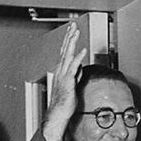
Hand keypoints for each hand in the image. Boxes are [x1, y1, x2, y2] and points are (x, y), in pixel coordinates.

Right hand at [42, 21, 84, 140]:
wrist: (58, 115)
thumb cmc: (64, 104)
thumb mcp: (72, 85)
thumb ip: (76, 75)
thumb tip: (80, 67)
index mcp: (61, 71)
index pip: (65, 52)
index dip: (69, 41)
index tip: (72, 30)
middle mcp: (61, 71)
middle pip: (65, 50)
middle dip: (69, 36)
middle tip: (73, 25)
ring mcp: (63, 76)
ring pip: (67, 55)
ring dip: (72, 43)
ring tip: (76, 32)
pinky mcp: (67, 82)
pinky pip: (73, 67)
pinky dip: (78, 58)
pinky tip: (82, 50)